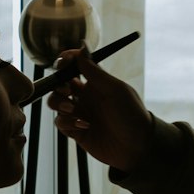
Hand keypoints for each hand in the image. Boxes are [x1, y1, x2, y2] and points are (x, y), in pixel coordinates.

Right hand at [47, 48, 152, 172]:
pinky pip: (60, 122)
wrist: (137, 147)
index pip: (74, 66)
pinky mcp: (76, 131)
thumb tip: (82, 46)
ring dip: (59, 103)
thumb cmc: (131, 115)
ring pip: (55, 102)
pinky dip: (67, 122)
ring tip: (72, 108)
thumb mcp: (114, 89)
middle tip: (66, 89)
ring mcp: (79, 113)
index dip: (66, 61)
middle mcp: (85, 96)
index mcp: (96, 83)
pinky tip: (84, 126)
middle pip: (59, 84)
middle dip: (57, 84)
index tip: (63, 61)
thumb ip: (94, 70)